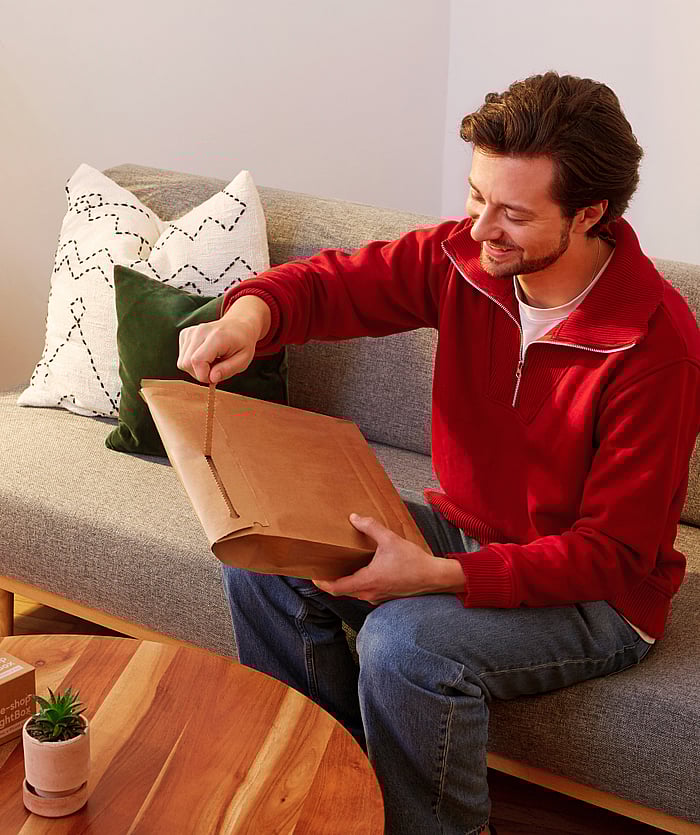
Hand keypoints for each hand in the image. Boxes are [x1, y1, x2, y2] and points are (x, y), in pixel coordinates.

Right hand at [177, 296, 270, 383]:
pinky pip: (182, 357)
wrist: (238, 325)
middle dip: (199, 374)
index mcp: (217, 337)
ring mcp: (191, 331)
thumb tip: (211, 378)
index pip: (197, 361)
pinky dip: (192, 362)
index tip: (215, 378)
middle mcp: (201, 331)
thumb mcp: (243, 360)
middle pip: (186, 363)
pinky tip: (205, 356)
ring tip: (211, 362)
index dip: (203, 376)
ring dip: (196, 368)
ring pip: (182, 362)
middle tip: (215, 371)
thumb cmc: (242, 343)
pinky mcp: (185, 334)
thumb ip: (227, 370)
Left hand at [313, 514, 465, 603]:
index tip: (313, 576)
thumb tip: (354, 518)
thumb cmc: (413, 561)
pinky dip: (358, 582)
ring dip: (345, 581)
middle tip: (323, 567)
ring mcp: (377, 596)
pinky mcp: (384, 595)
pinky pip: (365, 591)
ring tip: (339, 566)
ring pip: (354, 591)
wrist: (433, 577)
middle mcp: (369, 593)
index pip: (336, 588)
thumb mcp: (389, 539)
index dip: (322, 583)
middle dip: (331, 580)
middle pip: (342, 590)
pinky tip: (361, 569)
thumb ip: (370, 527)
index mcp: (367, 581)